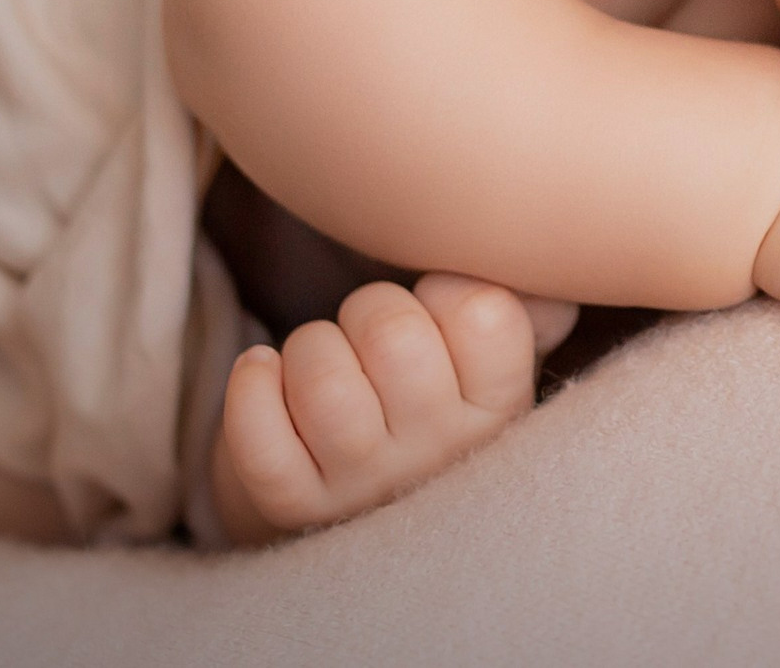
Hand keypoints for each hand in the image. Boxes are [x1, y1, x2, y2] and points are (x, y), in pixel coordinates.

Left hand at [210, 273, 576, 543]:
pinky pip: (258, 436)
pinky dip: (250, 386)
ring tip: (323, 362)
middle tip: (372, 335)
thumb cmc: (430, 385)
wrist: (366, 487)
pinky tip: (264, 373)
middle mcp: (442, 453)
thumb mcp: (489, 351)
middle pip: (392, 335)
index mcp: (503, 406)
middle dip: (369, 309)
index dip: (445, 289)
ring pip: (322, 379)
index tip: (436, 309)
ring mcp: (367, 485)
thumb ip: (520, 299)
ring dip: (309, 348)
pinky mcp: (295, 504)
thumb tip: (529, 274)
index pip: (482, 313)